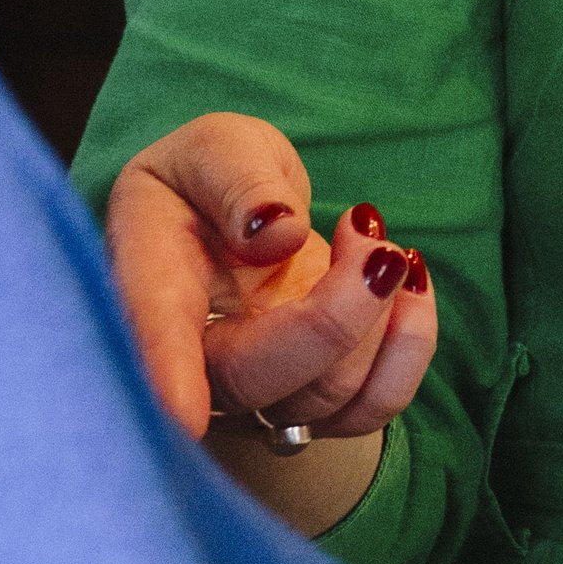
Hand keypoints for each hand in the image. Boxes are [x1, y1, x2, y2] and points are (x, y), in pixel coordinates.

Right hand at [105, 111, 435, 446]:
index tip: (182, 415)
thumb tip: (279, 233)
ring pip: (328, 398)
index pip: (153, 336)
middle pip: (258, 378)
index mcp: (152, 286)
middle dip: (337, 316)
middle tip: (369, 233)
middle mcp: (196, 359)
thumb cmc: (208, 181)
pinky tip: (408, 283)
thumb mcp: (214, 148)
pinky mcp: (312, 398)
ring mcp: (256, 392)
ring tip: (383, 245)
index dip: (167, 376)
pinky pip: (373, 406)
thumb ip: (238, 179)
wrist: (234, 216)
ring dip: (385, 320)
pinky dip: (410, 346)